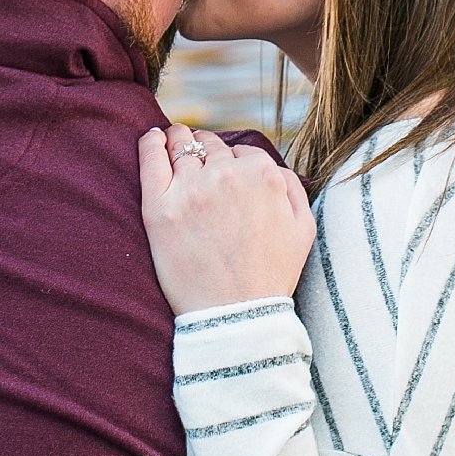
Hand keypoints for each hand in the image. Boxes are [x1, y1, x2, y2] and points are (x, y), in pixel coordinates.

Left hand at [138, 125, 316, 316]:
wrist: (236, 317)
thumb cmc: (271, 275)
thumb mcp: (303, 227)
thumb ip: (292, 186)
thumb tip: (270, 166)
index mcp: (263, 175)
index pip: (242, 151)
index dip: (233, 163)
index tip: (225, 174)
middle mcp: (226, 175)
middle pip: (210, 145)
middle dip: (206, 149)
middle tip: (198, 158)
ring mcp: (191, 189)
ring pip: (181, 145)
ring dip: (179, 140)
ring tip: (172, 142)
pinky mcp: (160, 207)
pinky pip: (151, 157)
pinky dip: (150, 143)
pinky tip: (152, 138)